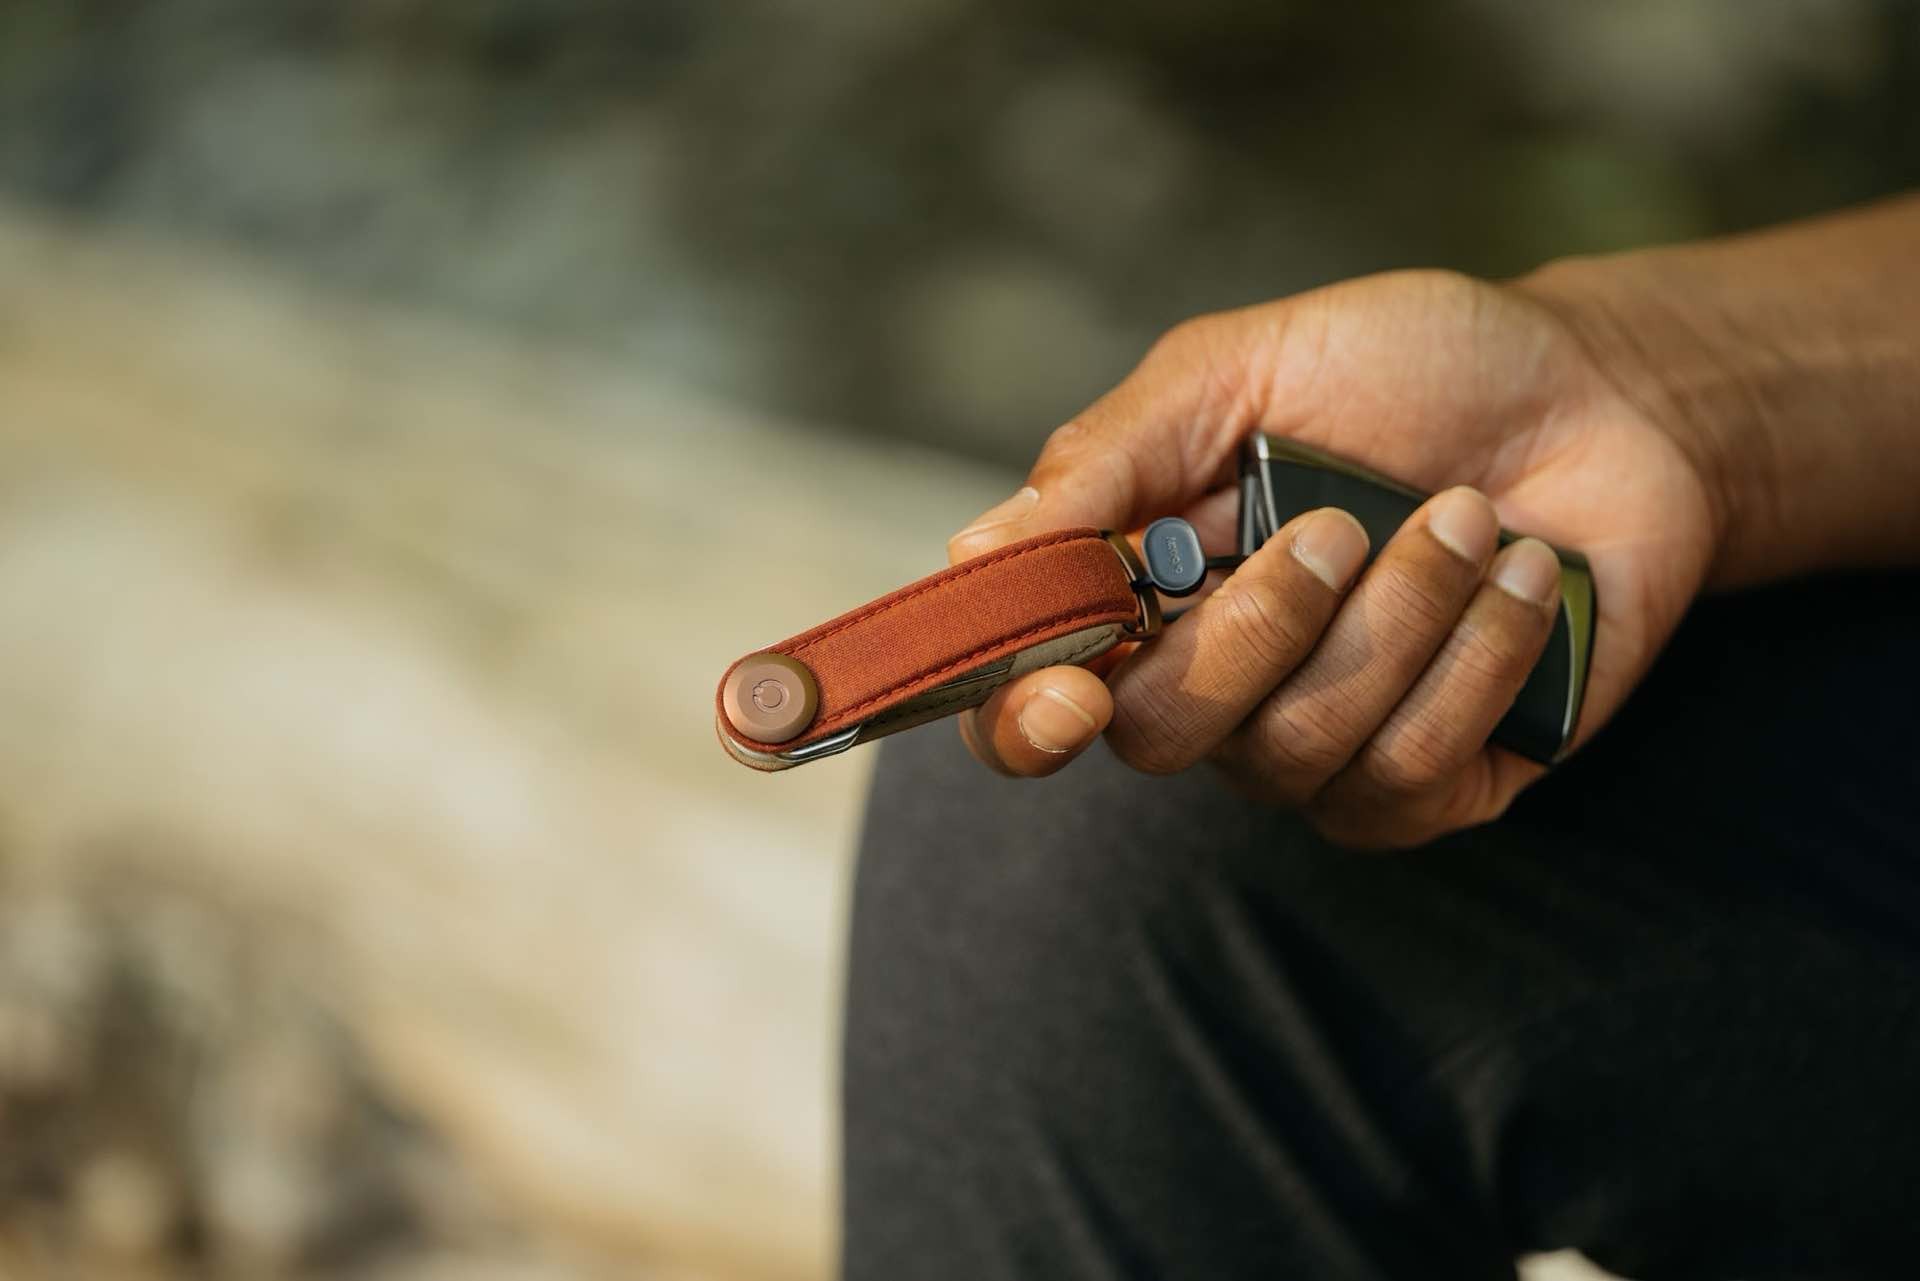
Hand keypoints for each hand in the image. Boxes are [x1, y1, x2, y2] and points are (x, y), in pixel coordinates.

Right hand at [948, 269, 1720, 846]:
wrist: (1603, 394)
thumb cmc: (1410, 369)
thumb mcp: (1240, 366)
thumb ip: (1108, 459)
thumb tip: (973, 557)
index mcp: (1141, 590)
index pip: (1029, 704)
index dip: (1023, 722)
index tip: (1074, 692)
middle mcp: (1216, 686)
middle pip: (1164, 736)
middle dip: (1257, 627)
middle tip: (1341, 524)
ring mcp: (1324, 747)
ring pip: (1304, 746)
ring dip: (1398, 616)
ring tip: (1469, 517)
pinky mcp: (1436, 781)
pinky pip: (1416, 767)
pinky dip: (1480, 653)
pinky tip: (1524, 576)